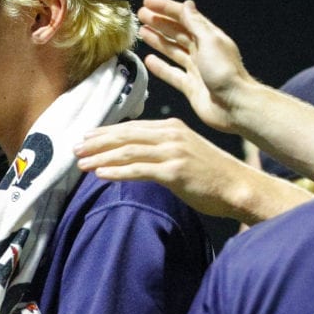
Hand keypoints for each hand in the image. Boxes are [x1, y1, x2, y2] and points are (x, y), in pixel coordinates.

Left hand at [76, 118, 253, 218]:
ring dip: (101, 157)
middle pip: (125, 135)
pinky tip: (100, 174)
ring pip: (128, 151)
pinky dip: (117, 171)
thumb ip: (160, 150)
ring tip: (81, 163)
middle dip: (97, 142)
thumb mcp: (185, 152)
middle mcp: (170, 135)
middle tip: (75, 148)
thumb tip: (135, 157)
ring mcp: (173, 152)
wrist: (238, 186)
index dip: (106, 132)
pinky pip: (139, 169)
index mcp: (171, 128)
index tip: (86, 137)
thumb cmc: (212, 174)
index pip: (131, 127)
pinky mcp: (174, 171)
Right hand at [138, 0, 253, 134]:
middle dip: (159, 22)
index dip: (166, 8)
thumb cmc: (225, 72)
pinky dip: (160, 66)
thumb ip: (196, 24)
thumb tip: (187, 4)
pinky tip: (149, 60)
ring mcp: (196, 69)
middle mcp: (202, 51)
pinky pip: (172, 73)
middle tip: (141, 15)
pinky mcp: (190, 86)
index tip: (148, 2)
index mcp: (208, 37)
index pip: (184, 17)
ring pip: (173, 50)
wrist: (234, 106)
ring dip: (158, 40)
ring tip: (142, 32)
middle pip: (176, 32)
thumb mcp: (209, 41)